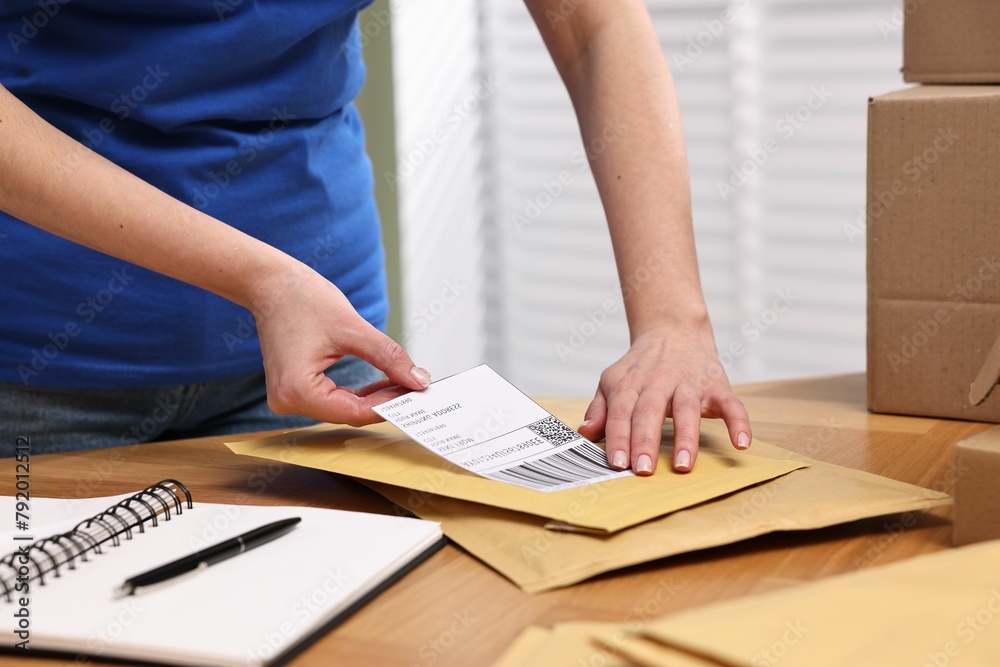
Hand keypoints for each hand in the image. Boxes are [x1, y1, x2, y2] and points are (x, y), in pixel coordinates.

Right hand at [250, 262, 429, 425]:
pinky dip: (358, 393)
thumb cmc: (302, 299)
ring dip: (374, 398)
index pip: (355, 412)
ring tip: (404, 384)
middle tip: (417, 388)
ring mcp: (289, 397)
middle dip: (384, 401)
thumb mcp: (354, 329)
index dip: (390, 404)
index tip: (417, 394)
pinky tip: (383, 383)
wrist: (271, 284)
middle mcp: (288, 401)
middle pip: (349, 413)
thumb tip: (418, 380)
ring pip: (343, 408)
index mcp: (297, 391)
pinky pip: (333, 399)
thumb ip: (389, 357)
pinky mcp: (295, 389)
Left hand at [576, 324, 750, 474]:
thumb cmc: (640, 367)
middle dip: (646, 441)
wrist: (674, 331)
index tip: (617, 463)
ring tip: (683, 466)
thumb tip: (585, 432)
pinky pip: (731, 404)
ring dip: (686, 438)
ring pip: (687, 410)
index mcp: (630, 383)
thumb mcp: (612, 381)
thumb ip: (599, 408)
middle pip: (650, 411)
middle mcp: (659, 381)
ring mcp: (689, 383)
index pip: (621, 412)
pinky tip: (740, 443)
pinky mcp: (717, 386)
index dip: (618, 437)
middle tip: (643, 469)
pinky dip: (738, 422)